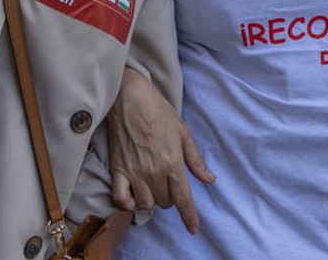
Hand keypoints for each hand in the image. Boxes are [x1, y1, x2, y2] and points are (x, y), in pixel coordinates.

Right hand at [106, 67, 213, 232]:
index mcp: (172, 162)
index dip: (189, 216)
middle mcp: (154, 172)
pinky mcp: (117, 170)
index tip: (193, 228)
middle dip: (170, 196)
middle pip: (165, 202)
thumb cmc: (158, 112)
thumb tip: (209, 179)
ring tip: (152, 185)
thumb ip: (195, 160)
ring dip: (152, 199)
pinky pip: (121, 199)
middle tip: (168, 180)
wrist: (129, 99)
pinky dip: (128, 202)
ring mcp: (134, 172)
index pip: (183, 198)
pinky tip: (134, 194)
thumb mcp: (183, 133)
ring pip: (146, 204)